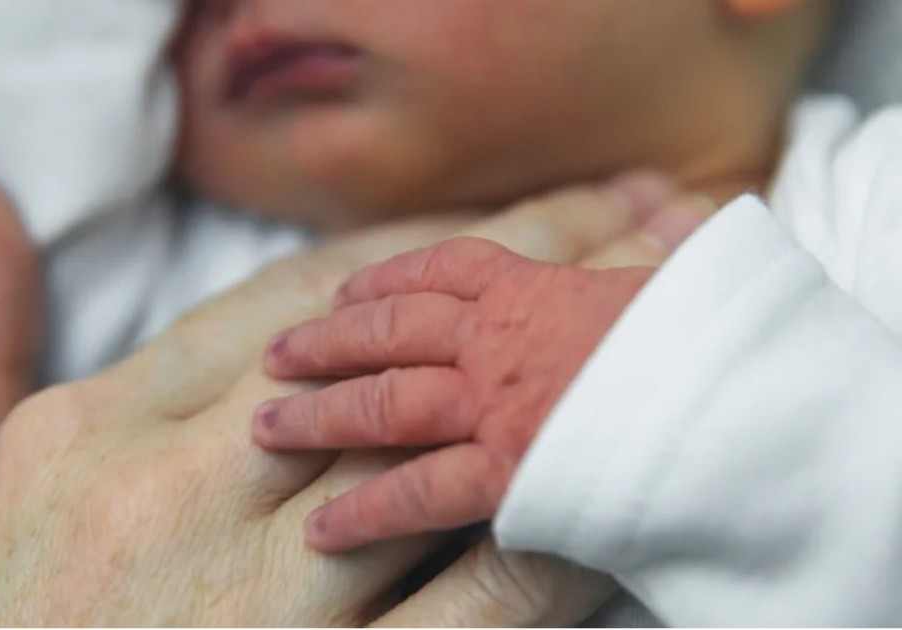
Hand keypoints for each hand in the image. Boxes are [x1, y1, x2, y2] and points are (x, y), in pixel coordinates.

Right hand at [0, 171, 685, 624]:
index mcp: (93, 437)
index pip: (276, 308)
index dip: (399, 260)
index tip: (489, 231)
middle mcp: (180, 500)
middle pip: (385, 359)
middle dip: (512, 285)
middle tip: (621, 226)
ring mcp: (259, 603)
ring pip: (439, 456)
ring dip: (553, 383)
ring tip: (650, 322)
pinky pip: (466, 604)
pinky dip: (547, 539)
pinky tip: (614, 489)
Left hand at [256, 182, 715, 552]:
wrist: (744, 390)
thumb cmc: (717, 333)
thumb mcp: (672, 283)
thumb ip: (634, 269)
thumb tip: (664, 225)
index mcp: (539, 288)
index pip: (447, 269)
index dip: (390, 279)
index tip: (347, 291)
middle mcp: (502, 339)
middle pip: (391, 332)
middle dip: (328, 344)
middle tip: (277, 358)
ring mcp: (497, 403)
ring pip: (386, 402)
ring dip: (321, 415)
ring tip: (267, 428)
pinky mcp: (508, 469)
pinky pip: (418, 491)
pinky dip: (366, 510)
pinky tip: (322, 527)